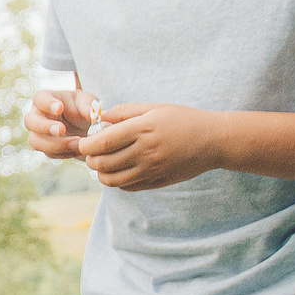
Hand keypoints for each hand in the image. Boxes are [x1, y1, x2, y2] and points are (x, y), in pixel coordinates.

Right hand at [26, 88, 103, 160]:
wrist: (84, 125)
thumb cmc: (82, 108)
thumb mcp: (88, 103)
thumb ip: (88, 107)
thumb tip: (92, 115)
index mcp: (47, 99)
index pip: (39, 98)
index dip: (47, 104)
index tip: (60, 108)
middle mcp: (37, 116)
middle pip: (30, 121)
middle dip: (45, 127)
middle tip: (61, 130)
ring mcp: (39, 133)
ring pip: (36, 141)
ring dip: (55, 145)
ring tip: (76, 143)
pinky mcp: (45, 147)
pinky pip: (49, 153)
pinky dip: (64, 153)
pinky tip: (78, 149)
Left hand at [81, 102, 224, 190]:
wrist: (213, 140)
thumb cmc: (183, 119)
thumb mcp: (155, 108)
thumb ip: (125, 111)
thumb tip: (100, 117)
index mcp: (143, 130)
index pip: (102, 142)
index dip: (86, 145)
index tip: (81, 142)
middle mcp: (145, 152)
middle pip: (103, 163)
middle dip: (90, 159)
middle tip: (90, 153)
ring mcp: (151, 170)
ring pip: (112, 180)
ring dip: (101, 173)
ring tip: (102, 163)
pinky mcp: (157, 182)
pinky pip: (127, 187)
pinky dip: (117, 181)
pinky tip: (119, 170)